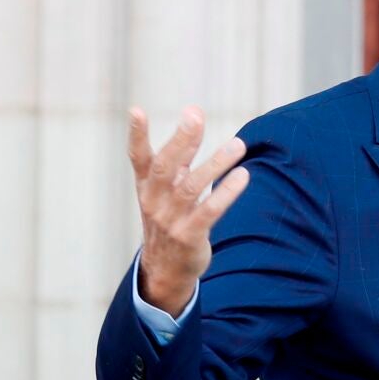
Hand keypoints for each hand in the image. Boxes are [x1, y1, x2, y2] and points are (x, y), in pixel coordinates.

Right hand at [129, 106, 248, 315]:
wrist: (166, 269)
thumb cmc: (170, 217)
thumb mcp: (166, 188)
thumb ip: (180, 153)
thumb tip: (193, 111)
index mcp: (146, 186)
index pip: (137, 158)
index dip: (136, 135)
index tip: (136, 110)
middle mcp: (154, 201)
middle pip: (165, 167)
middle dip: (181, 140)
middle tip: (195, 116)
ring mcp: (170, 220)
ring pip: (191, 187)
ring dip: (216, 164)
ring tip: (238, 145)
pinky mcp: (189, 236)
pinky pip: (209, 211)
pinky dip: (226, 192)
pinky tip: (243, 176)